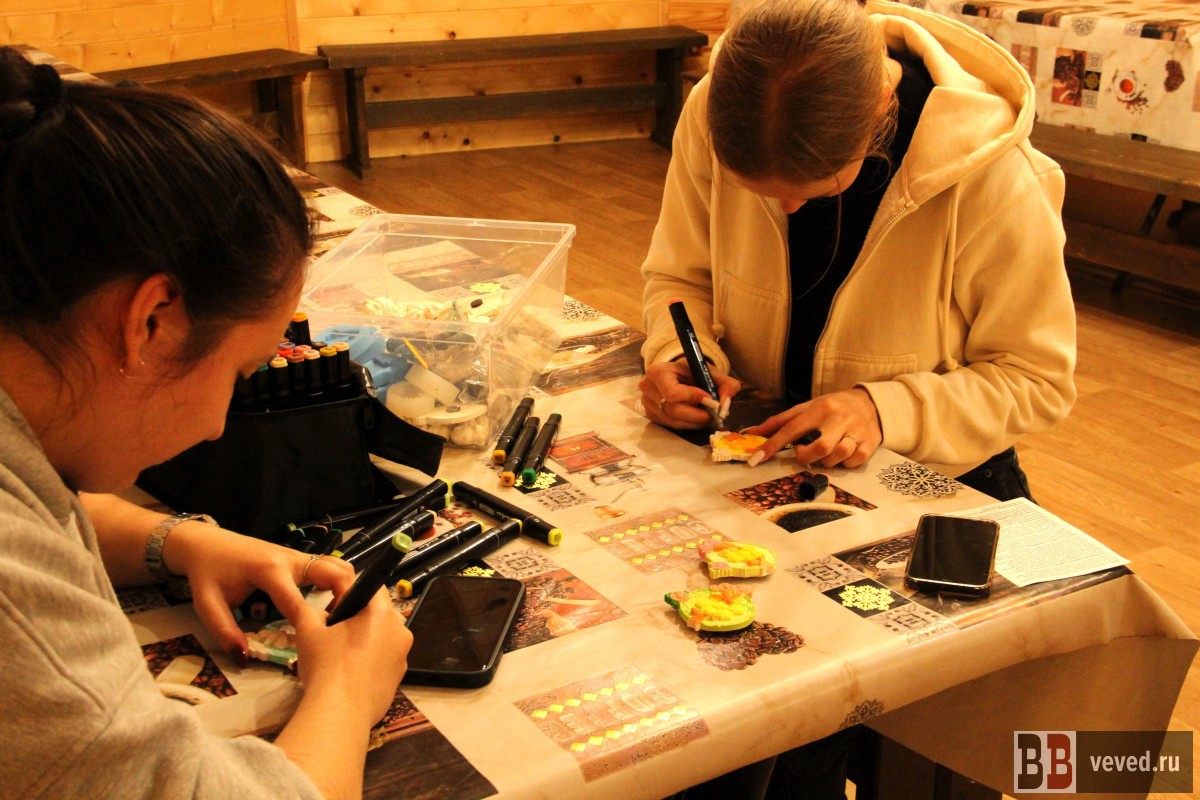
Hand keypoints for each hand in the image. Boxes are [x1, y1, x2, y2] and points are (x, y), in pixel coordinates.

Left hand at [164, 523, 355, 664]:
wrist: (205, 542)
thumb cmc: (207, 572)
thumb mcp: (207, 604)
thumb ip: (225, 632)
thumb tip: (244, 659)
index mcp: (269, 570)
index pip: (297, 602)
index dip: (308, 625)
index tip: (318, 646)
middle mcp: (291, 559)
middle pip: (334, 573)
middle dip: (345, 598)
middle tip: (344, 627)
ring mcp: (298, 556)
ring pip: (337, 566)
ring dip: (346, 588)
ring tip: (341, 616)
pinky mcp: (299, 558)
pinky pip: (329, 566)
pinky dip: (338, 582)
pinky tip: (331, 604)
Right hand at [292, 587, 412, 728]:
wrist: (339, 714)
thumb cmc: (326, 664)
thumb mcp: (308, 629)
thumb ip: (307, 608)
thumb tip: (309, 605)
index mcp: (382, 613)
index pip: (370, 585)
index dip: (348, 589)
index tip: (331, 605)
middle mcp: (400, 632)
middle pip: (377, 614)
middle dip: (355, 618)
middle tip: (330, 632)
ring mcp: (402, 658)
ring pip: (381, 639)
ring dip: (362, 641)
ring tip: (336, 657)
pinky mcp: (398, 681)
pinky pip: (382, 663)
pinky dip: (368, 664)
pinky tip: (347, 676)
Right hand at [639, 360, 740, 429]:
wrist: (679, 374)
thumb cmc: (694, 372)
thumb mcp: (711, 372)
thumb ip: (726, 384)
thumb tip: (725, 403)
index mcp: (658, 371)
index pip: (673, 393)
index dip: (694, 398)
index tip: (710, 399)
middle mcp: (647, 387)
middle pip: (673, 411)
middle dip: (697, 416)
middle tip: (713, 415)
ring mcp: (647, 403)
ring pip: (673, 421)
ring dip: (694, 422)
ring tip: (707, 416)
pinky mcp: (651, 415)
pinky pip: (671, 426)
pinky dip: (687, 425)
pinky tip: (696, 418)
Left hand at [743, 387, 881, 468]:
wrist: (871, 403)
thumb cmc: (833, 407)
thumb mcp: (808, 407)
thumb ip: (781, 421)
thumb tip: (752, 433)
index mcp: (820, 408)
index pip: (792, 428)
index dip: (773, 445)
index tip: (757, 458)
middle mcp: (839, 419)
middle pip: (820, 447)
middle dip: (806, 457)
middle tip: (802, 453)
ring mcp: (857, 432)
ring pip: (838, 456)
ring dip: (825, 462)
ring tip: (823, 454)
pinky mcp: (870, 444)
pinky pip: (854, 462)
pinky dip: (844, 464)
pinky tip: (841, 457)